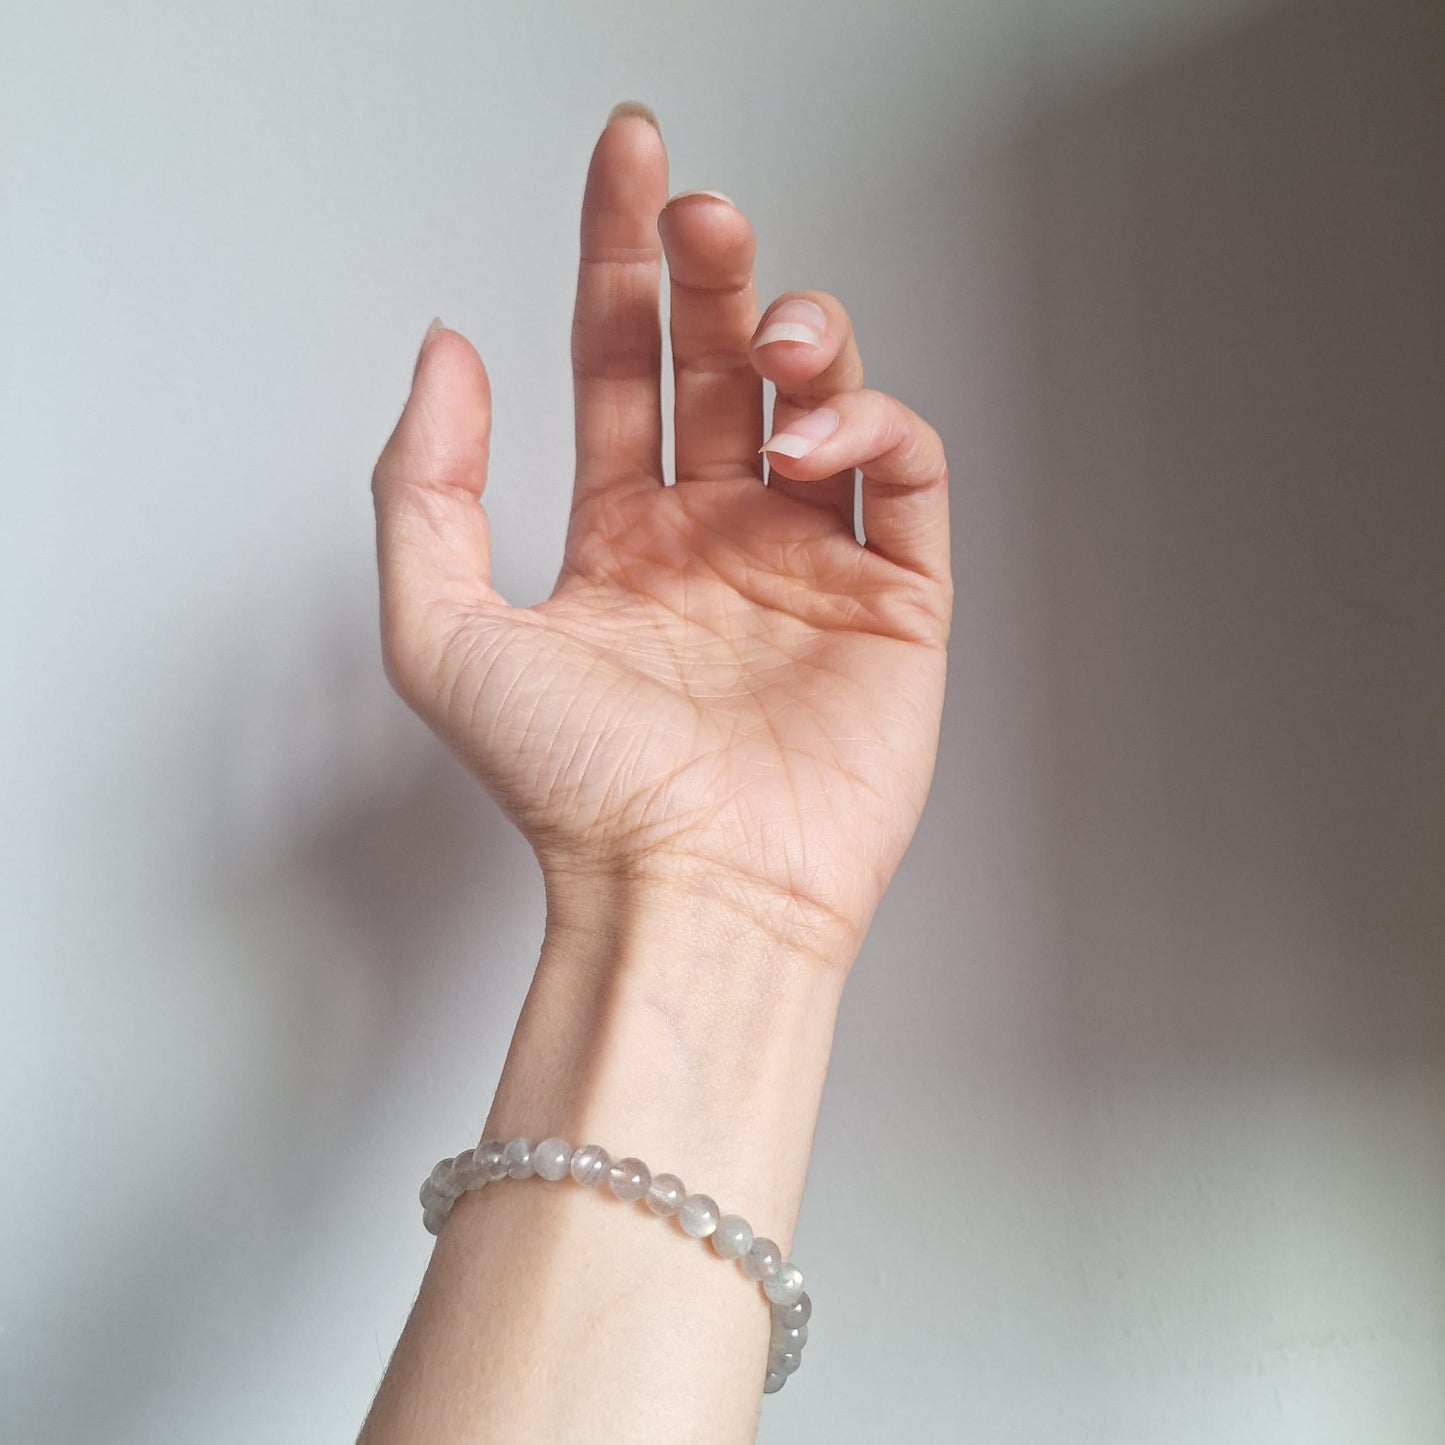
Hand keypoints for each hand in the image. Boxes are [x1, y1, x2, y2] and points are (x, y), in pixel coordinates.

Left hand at [372, 107, 951, 963]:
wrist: (691, 895)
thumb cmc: (573, 794)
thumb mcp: (442, 631)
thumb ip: (424, 484)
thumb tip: (445, 353)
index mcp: (623, 540)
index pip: (624, 365)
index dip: (621, 257)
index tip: (627, 160)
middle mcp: (718, 540)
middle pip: (722, 363)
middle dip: (714, 270)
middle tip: (701, 212)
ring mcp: (809, 565)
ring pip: (824, 400)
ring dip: (799, 335)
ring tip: (770, 339)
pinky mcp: (895, 601)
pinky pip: (904, 476)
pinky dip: (875, 426)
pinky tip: (817, 436)